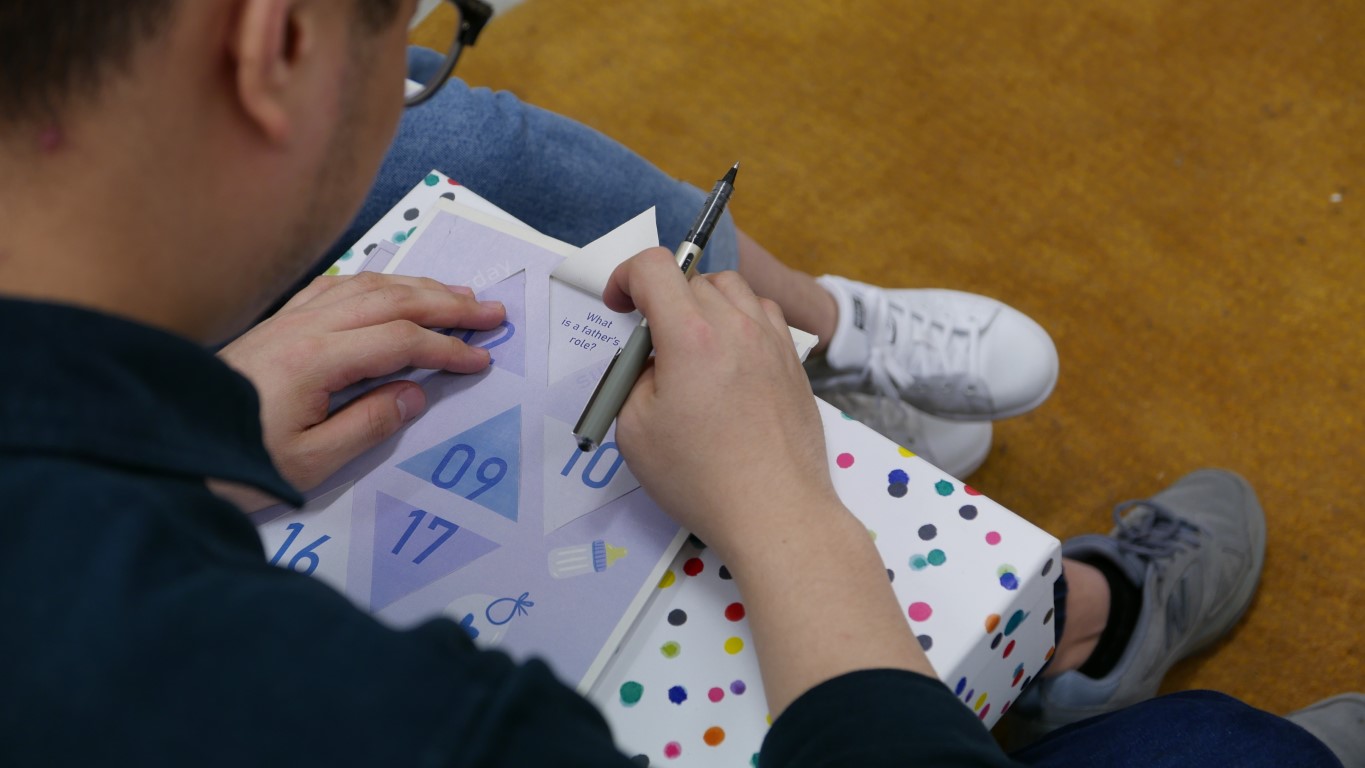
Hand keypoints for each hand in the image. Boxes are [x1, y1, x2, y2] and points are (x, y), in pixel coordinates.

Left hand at [218, 272, 504, 503]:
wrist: (166, 448)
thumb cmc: (236, 463)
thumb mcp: (310, 463)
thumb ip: (368, 425)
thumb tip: (414, 394)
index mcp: (315, 360)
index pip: (400, 341)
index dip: (447, 348)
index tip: (481, 359)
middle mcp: (304, 327)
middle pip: (391, 299)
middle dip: (447, 303)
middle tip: (491, 311)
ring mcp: (288, 320)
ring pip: (366, 286)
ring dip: (417, 286)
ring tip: (455, 295)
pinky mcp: (276, 324)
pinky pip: (335, 287)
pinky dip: (375, 282)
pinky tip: (390, 287)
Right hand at [606, 250, 930, 714]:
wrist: (776, 511)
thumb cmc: (702, 479)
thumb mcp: (635, 431)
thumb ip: (633, 379)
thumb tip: (650, 360)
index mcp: (690, 337)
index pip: (654, 267)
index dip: (626, 277)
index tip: (619, 305)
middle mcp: (736, 327)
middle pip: (692, 277)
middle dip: (663, 299)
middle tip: (652, 344)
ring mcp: (771, 341)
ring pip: (733, 289)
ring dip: (704, 303)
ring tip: (693, 346)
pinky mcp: (794, 362)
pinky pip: (763, 315)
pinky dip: (740, 321)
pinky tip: (730, 359)